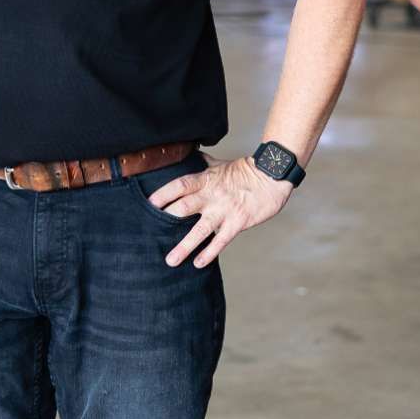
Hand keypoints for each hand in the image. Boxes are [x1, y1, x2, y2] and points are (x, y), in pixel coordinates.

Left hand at [146, 156, 293, 268]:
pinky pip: (220, 241)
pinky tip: (198, 263)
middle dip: (166, 220)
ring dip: (184, 246)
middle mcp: (211, 195)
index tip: (148, 204)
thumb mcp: (219, 164)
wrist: (271, 177)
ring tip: (171, 260)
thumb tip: (189, 155)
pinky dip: (209, 252)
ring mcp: (224, 210)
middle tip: (150, 232)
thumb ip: (202, 164)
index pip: (179, 185)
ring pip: (200, 230)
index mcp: (205, 179)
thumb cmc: (244, 171)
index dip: (163, 194)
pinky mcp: (237, 223)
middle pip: (184, 207)